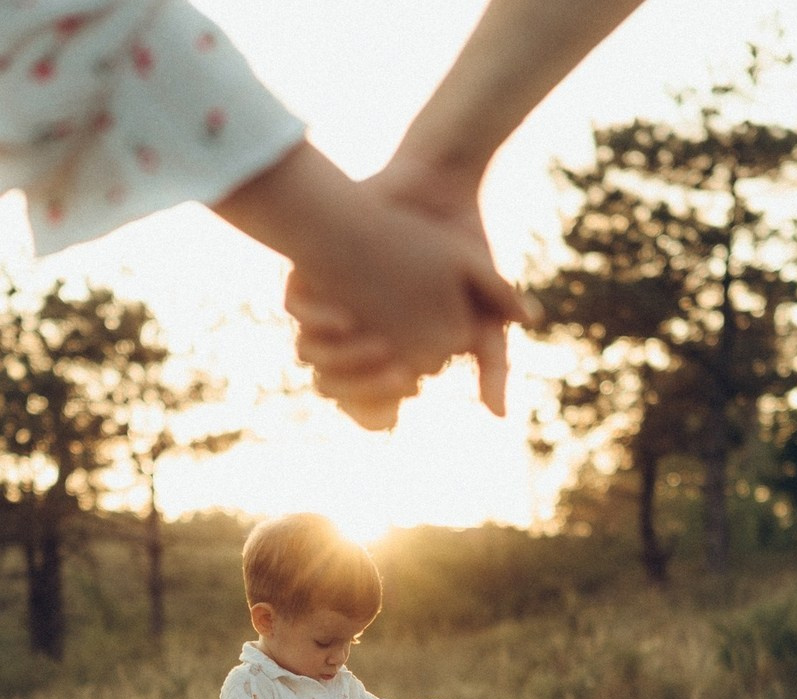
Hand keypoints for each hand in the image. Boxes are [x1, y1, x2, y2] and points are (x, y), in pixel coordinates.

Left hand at [287, 154, 531, 427]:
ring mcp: (328, 306)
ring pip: (313, 356)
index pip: (368, 404)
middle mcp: (350, 336)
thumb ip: (493, 365)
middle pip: (336, 388)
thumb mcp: (485, 314)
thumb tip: (499, 416)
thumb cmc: (463, 250)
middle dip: (364, 390)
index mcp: (385, 353)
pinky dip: (318, 320)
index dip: (379, 410)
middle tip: (401, 378)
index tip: (404, 397)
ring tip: (383, 346)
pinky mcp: (312, 273)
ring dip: (343, 361)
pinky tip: (349, 316)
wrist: (436, 183)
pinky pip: (297, 312)